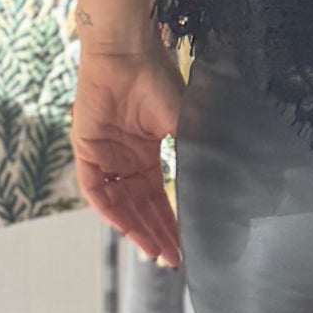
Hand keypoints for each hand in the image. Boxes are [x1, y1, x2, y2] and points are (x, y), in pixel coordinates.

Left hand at [73, 41, 185, 266]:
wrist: (128, 53)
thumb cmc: (158, 78)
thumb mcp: (186, 122)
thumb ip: (198, 152)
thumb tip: (227, 182)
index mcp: (148, 152)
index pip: (158, 197)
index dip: (170, 223)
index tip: (184, 247)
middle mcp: (125, 159)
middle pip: (139, 207)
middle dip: (155, 234)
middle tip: (171, 259)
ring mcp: (105, 156)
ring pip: (119, 205)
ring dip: (135, 229)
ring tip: (154, 252)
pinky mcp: (85, 150)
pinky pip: (96, 190)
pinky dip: (110, 211)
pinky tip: (126, 228)